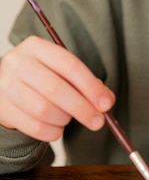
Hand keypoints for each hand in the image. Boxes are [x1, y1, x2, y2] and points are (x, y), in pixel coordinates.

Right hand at [0, 36, 114, 141]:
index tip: (106, 104)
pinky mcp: (2, 108)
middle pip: (55, 89)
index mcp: (36, 47)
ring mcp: (6, 85)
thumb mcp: (60, 70)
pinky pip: (33, 127)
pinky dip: (52, 132)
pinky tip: (57, 128)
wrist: (4, 85)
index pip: (69, 65)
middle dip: (82, 108)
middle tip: (98, 122)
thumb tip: (106, 101)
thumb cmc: (41, 76)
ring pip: (43, 110)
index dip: (90, 86)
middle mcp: (18, 63)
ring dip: (64, 119)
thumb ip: (85, 83)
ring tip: (68, 118)